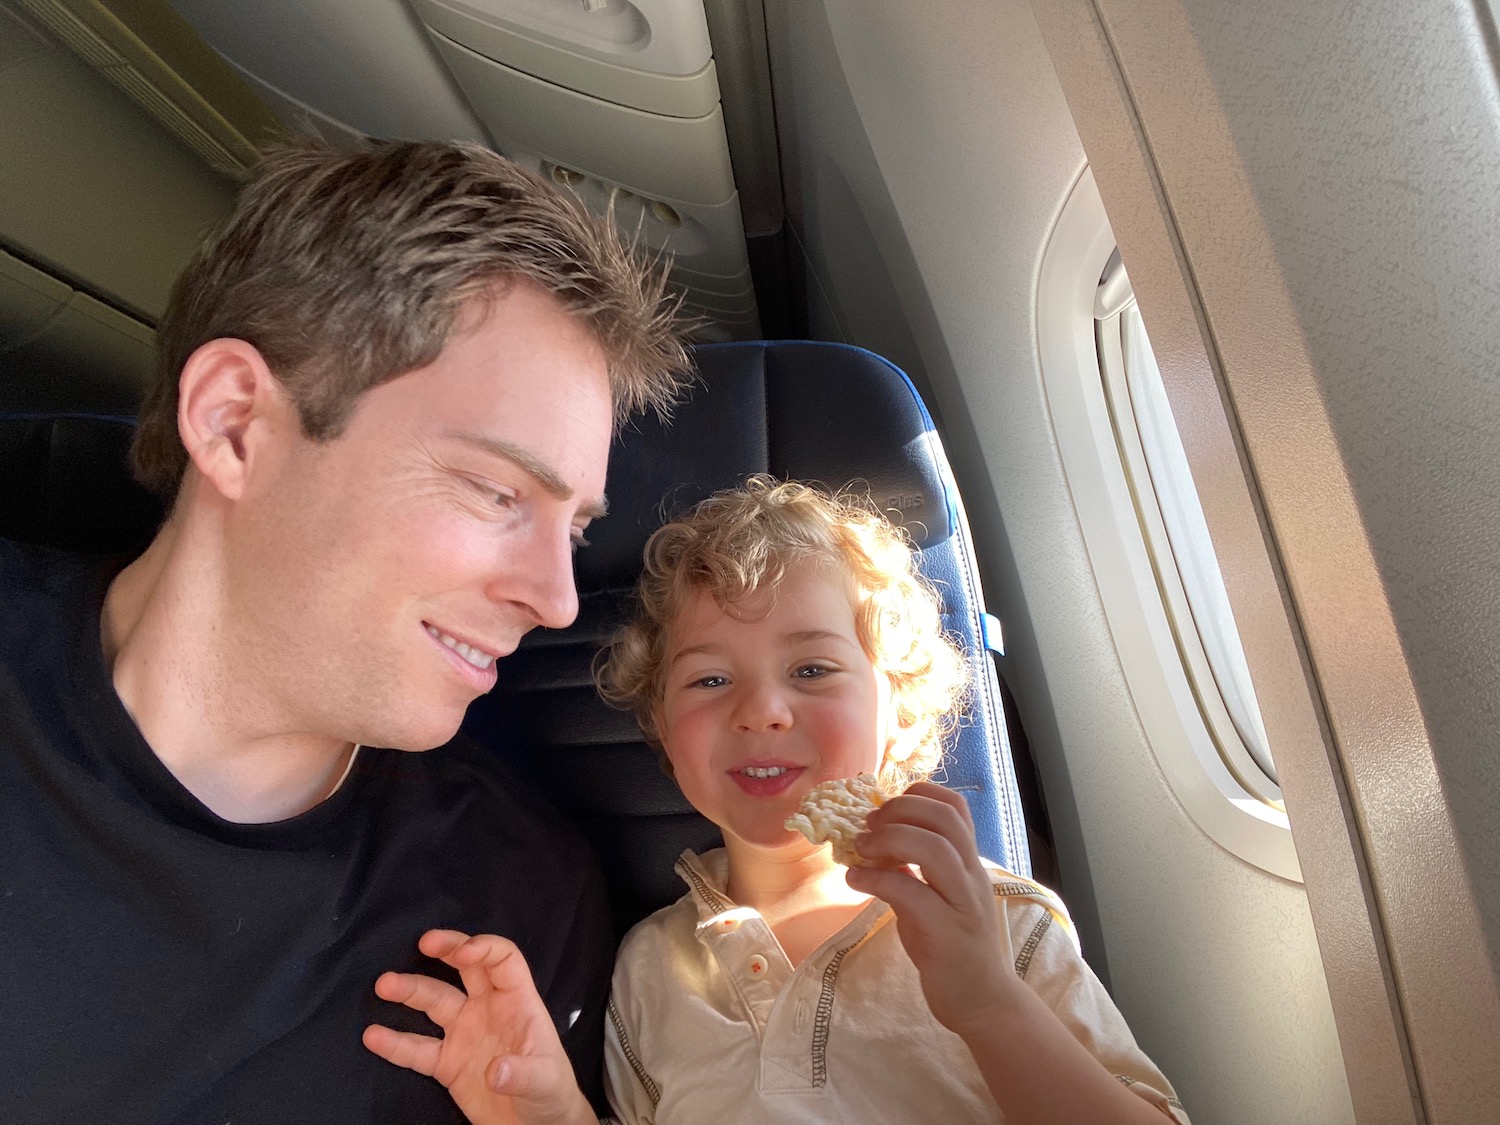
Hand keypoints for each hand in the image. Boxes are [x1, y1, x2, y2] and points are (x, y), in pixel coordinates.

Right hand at [363, 930, 593, 1124]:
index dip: (484, 948)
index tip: (462, 953)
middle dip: (445, 950)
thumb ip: (523, 1074)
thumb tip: (497, 1071)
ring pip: (434, 1002)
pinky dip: (395, 1043)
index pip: (502, 959)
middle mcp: (487, 1009)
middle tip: (423, 942)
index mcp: (517, 1001)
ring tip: (384, 984)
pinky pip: (417, 1050)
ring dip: (410, 991)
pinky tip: (373, 1035)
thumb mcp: (545, 1081)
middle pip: (465, 968)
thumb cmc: (550, 1092)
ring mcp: (464, 1034)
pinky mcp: (447, 1064)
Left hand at [844, 783, 1017, 1035]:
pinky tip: (855, 880)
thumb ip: (911, 869)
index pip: (955, 807)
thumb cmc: (952, 946)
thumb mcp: (933, 897)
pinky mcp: (946, 933)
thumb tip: (871, 841)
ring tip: (860, 848)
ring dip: (890, 839)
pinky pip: (911, 892)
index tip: (886, 806)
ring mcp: (962, 903)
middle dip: (899, 811)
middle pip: (944, 819)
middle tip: (868, 825)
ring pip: (935, 849)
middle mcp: (971, 876)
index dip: (918, 794)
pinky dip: (877, 879)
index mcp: (968, 862)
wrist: (980, 1001)